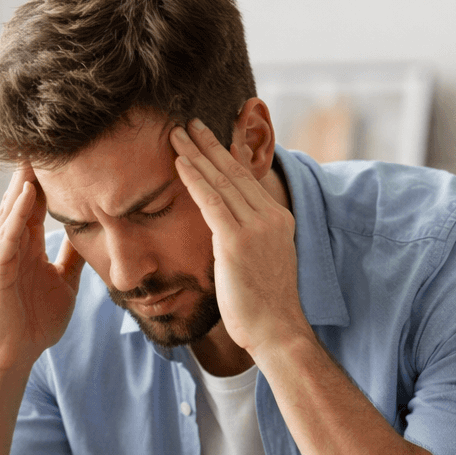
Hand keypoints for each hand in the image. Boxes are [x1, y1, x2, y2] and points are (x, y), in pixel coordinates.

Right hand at [0, 164, 84, 372]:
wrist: (13, 357)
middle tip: (46, 135)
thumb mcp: (64, 283)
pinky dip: (16, 217)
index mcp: (26, 245)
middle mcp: (10, 244)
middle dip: (33, 170)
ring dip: (24, 184)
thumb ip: (72, 258)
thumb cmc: (34, 323)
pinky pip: (5, 238)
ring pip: (12, 212)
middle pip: (22, 199)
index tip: (68, 151)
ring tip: (35, 153)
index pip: (38, 203)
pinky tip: (27, 197)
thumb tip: (93, 235)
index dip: (51, 178)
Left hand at [169, 120, 306, 357]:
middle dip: (210, 145)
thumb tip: (224, 234)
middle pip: (235, 173)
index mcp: (278, 220)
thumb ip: (244, 241)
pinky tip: (180, 163)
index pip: (248, 180)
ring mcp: (256, 228)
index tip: (210, 139)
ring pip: (221, 181)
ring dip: (196, 155)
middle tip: (190, 123)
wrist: (276, 331)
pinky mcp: (237, 241)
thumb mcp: (260, 264)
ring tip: (177, 134)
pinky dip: (194, 179)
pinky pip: (211, 201)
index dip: (226, 157)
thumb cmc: (263, 308)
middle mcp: (270, 217)